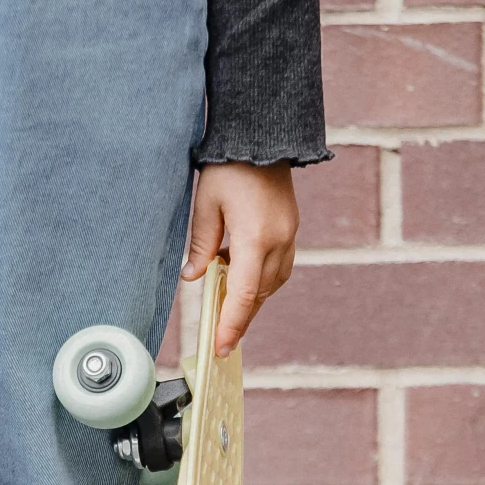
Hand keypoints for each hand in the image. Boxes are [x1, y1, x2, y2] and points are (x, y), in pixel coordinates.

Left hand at [181, 161, 297, 357]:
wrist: (262, 137)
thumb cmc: (229, 166)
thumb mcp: (205, 204)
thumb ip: (200, 244)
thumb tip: (192, 277)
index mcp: (254, 237)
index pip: (244, 294)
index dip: (232, 324)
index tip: (222, 347)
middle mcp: (278, 241)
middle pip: (261, 294)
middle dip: (240, 317)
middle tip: (220, 337)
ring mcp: (289, 235)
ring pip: (273, 283)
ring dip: (251, 298)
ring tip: (226, 304)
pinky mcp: (291, 229)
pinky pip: (279, 267)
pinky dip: (260, 279)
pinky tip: (238, 273)